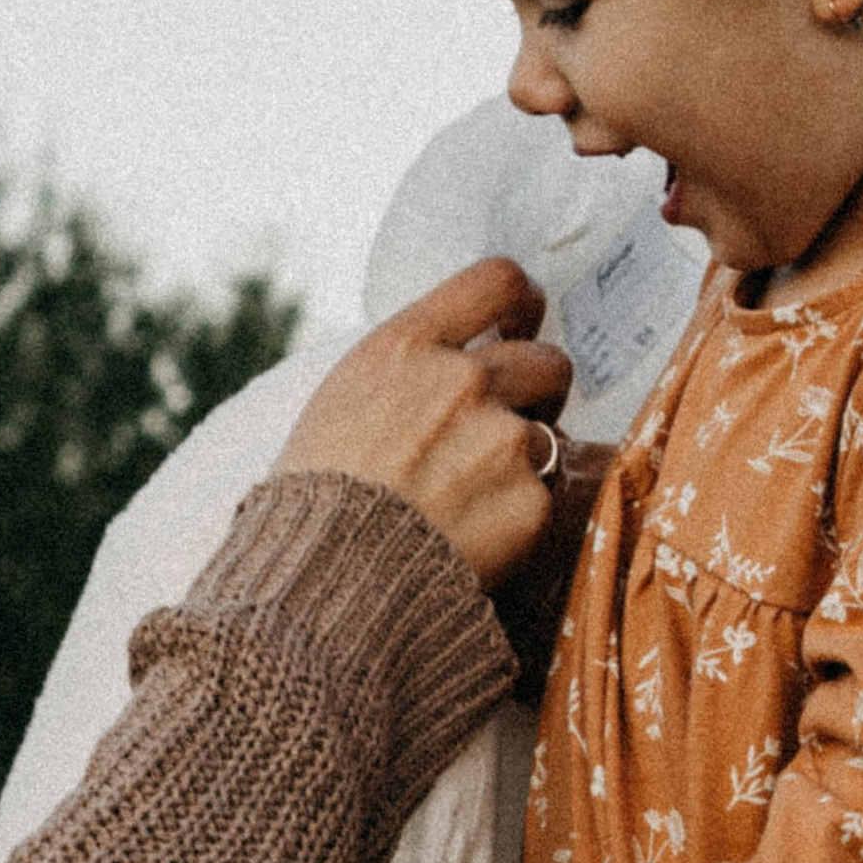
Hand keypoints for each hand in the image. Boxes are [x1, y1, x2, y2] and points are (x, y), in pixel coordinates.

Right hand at [278, 258, 572, 588]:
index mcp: (408, 346)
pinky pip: (543, 494)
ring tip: (471, 493)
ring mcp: (502, 439)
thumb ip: (409, 367)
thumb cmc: (316, 496)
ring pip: (547, 432)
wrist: (321, 582)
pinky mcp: (529, 500)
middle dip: (538, 389)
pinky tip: (473, 533)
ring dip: (523, 457)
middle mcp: (462, 381)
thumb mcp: (344, 398)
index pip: (498, 280)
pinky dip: (517, 513)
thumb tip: (459, 352)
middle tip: (509, 420)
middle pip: (547, 359)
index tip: (521, 320)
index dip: (520, 301)